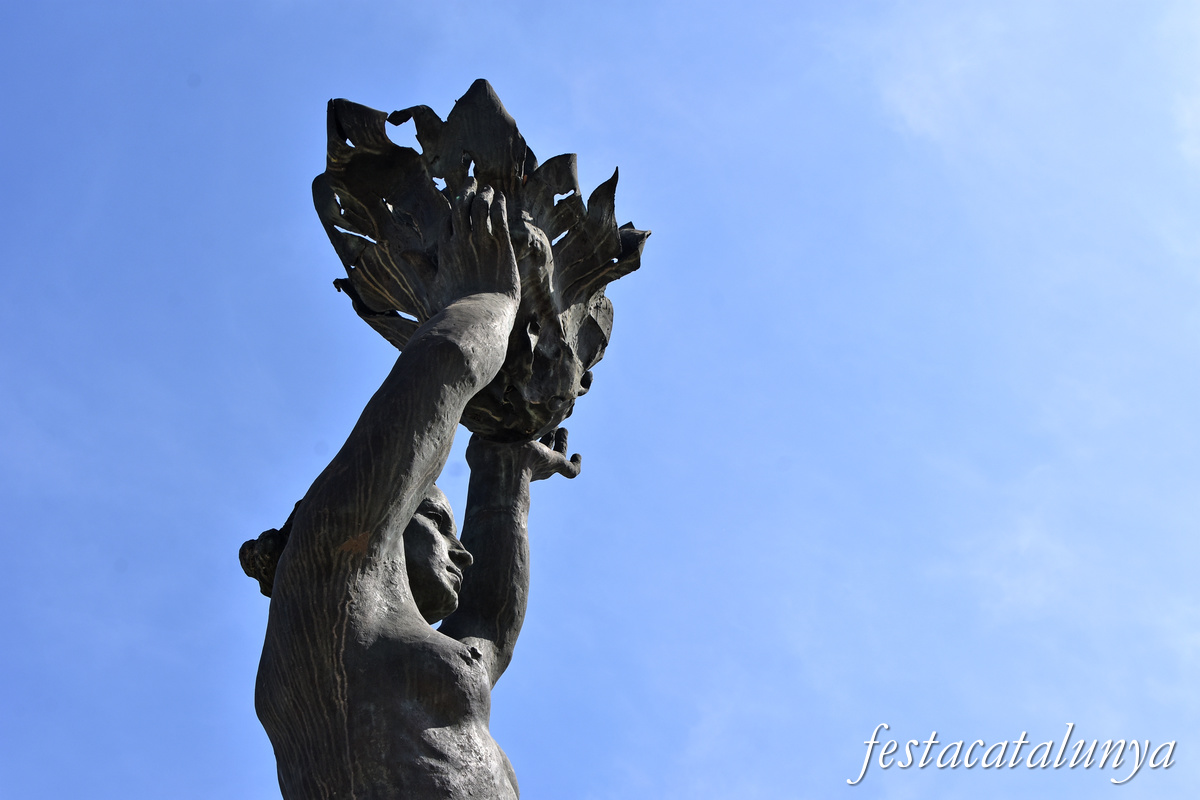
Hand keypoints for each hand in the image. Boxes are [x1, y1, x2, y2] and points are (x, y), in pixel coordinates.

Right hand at [433, 181, 520, 309]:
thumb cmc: (455, 307)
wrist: (479, 315)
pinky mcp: (500, 245)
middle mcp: (460, 242)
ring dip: (484, 195)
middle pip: (461, 207)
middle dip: (467, 191)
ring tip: (489, 189)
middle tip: (473, 181)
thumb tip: (403, 252)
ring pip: (480, 207)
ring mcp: (481, 242)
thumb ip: (421, 266)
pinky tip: (500, 198)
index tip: (460, 199)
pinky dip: (498, 204)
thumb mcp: (433, 286)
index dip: (454, 207)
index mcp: (444, 251)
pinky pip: (498, 216)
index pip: (448, 220)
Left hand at [466, 428, 581, 481]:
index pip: (523, 442)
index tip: (529, 421)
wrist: (502, 467)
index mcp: (515, 453)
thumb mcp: (484, 435)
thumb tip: (483, 417)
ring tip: (563, 429)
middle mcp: (529, 459)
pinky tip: (577, 456)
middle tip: (553, 425)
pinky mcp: (554, 465)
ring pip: (556, 455)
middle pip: (541, 448)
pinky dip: (575, 465)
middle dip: (546, 437)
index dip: (527, 433)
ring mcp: (543, 464)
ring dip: (561, 443)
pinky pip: (570, 470)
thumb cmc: (488, 453)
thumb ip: (485, 427)